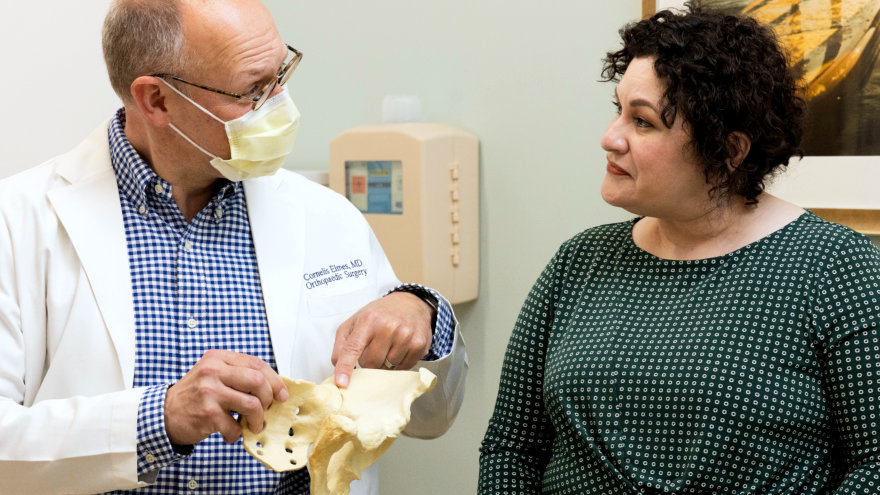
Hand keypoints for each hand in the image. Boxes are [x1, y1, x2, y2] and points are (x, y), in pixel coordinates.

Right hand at [164, 350, 288, 444]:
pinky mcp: (207, 413)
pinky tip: (231, 432)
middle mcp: (214, 371)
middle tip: (266, 410)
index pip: (257, 364)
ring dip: (257, 420)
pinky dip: (237, 434)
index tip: (282, 394)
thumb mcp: (214, 375)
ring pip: (252, 404)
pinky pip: (235, 426)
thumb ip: (239, 375)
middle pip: (258, 381)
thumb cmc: (195, 395)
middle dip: (268, 399)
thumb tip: (273, 387)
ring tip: (252, 425)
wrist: (164, 413)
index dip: (275, 380)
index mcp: (219, 358)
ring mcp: (210, 391)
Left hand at [331, 292, 433, 387]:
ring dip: (385, 363)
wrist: (411, 303)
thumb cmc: (380, 314)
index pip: (353, 348)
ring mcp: (406, 336)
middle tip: (374, 348)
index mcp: (369, 319)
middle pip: (371, 364)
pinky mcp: (419, 345)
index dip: (345, 367)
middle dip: (369, 362)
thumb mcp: (356, 320)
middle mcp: (388, 327)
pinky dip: (398, 363)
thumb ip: (342, 343)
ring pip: (388, 368)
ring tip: (389, 346)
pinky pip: (403, 368)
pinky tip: (400, 349)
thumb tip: (337, 366)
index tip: (341, 383)